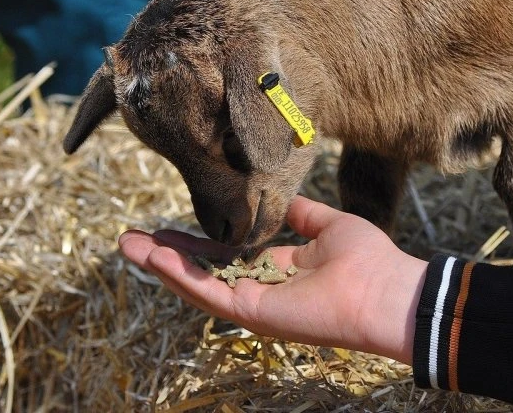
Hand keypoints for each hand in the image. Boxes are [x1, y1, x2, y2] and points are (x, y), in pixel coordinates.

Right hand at [119, 196, 427, 362]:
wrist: (386, 290)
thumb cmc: (367, 258)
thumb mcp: (328, 224)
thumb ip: (301, 214)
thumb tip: (281, 199)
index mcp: (276, 268)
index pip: (225, 255)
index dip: (194, 243)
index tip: (166, 228)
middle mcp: (259, 287)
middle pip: (201, 271)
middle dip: (165, 255)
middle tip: (130, 238)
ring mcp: (252, 303)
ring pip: (195, 284)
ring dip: (160, 266)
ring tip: (127, 246)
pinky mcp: (251, 313)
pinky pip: (208, 294)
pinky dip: (179, 277)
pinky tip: (154, 258)